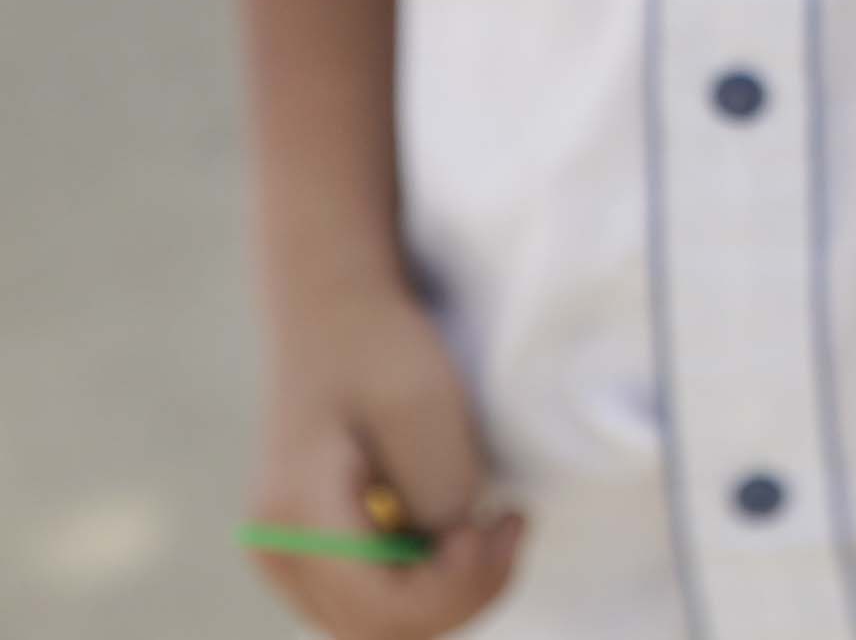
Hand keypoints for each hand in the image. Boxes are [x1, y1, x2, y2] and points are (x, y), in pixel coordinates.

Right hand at [250, 285, 522, 638]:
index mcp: (296, 514)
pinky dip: (429, 585)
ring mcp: (288, 558)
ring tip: (495, 529)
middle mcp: (278, 550)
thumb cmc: (380, 348)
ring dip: (450, 594)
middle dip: (462, 594)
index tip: (498, 521)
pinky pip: (375, 602)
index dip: (455, 587)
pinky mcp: (313, 553)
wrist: (333, 313)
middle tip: (511, 526)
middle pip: (380, 629)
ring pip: (378, 626)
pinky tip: (465, 535)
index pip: (381, 605)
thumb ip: (439, 490)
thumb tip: (450, 553)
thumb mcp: (425, 406)